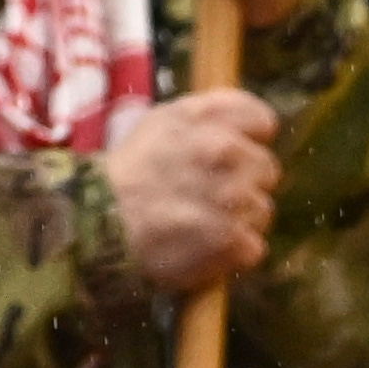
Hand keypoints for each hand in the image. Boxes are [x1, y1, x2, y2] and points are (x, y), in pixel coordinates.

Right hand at [101, 84, 283, 296]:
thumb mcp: (163, 122)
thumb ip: (209, 116)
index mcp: (208, 120)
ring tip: (202, 222)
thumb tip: (251, 122)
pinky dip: (233, 251)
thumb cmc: (133, 171)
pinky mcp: (232, 241)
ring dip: (239, 219)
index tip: (233, 154)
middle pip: (267, 170)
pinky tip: (205, 245)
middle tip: (210, 194)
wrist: (101, 221)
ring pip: (262, 210)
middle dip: (245, 182)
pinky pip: (254, 246)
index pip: (263, 121)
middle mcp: (224, 152)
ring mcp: (232, 198)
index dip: (250, 139)